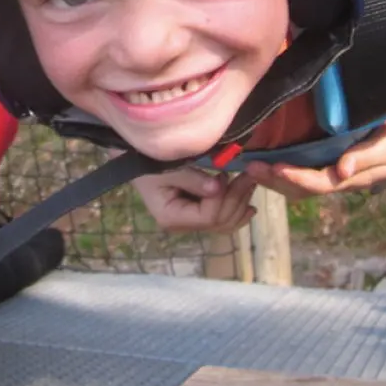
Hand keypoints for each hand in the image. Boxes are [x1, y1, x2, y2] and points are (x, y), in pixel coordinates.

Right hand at [133, 167, 257, 233]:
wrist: (136, 159)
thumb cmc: (147, 161)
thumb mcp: (167, 167)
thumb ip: (192, 178)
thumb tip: (218, 188)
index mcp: (171, 217)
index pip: (207, 216)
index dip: (222, 198)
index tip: (224, 175)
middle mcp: (182, 226)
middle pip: (218, 222)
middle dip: (237, 200)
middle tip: (249, 176)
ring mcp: (190, 222)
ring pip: (224, 224)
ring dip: (240, 204)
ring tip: (250, 184)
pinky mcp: (196, 214)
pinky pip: (221, 220)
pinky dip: (237, 212)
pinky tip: (249, 207)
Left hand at [244, 107, 385, 200]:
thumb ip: (367, 158)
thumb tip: (341, 171)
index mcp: (353, 177)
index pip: (316, 184)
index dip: (292, 178)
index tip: (271, 168)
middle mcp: (342, 178)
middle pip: (302, 187)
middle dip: (274, 180)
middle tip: (248, 168)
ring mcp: (338, 171)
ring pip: (300, 181)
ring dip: (275, 176)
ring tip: (251, 166)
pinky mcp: (336, 160)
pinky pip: (306, 169)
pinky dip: (286, 167)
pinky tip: (271, 158)